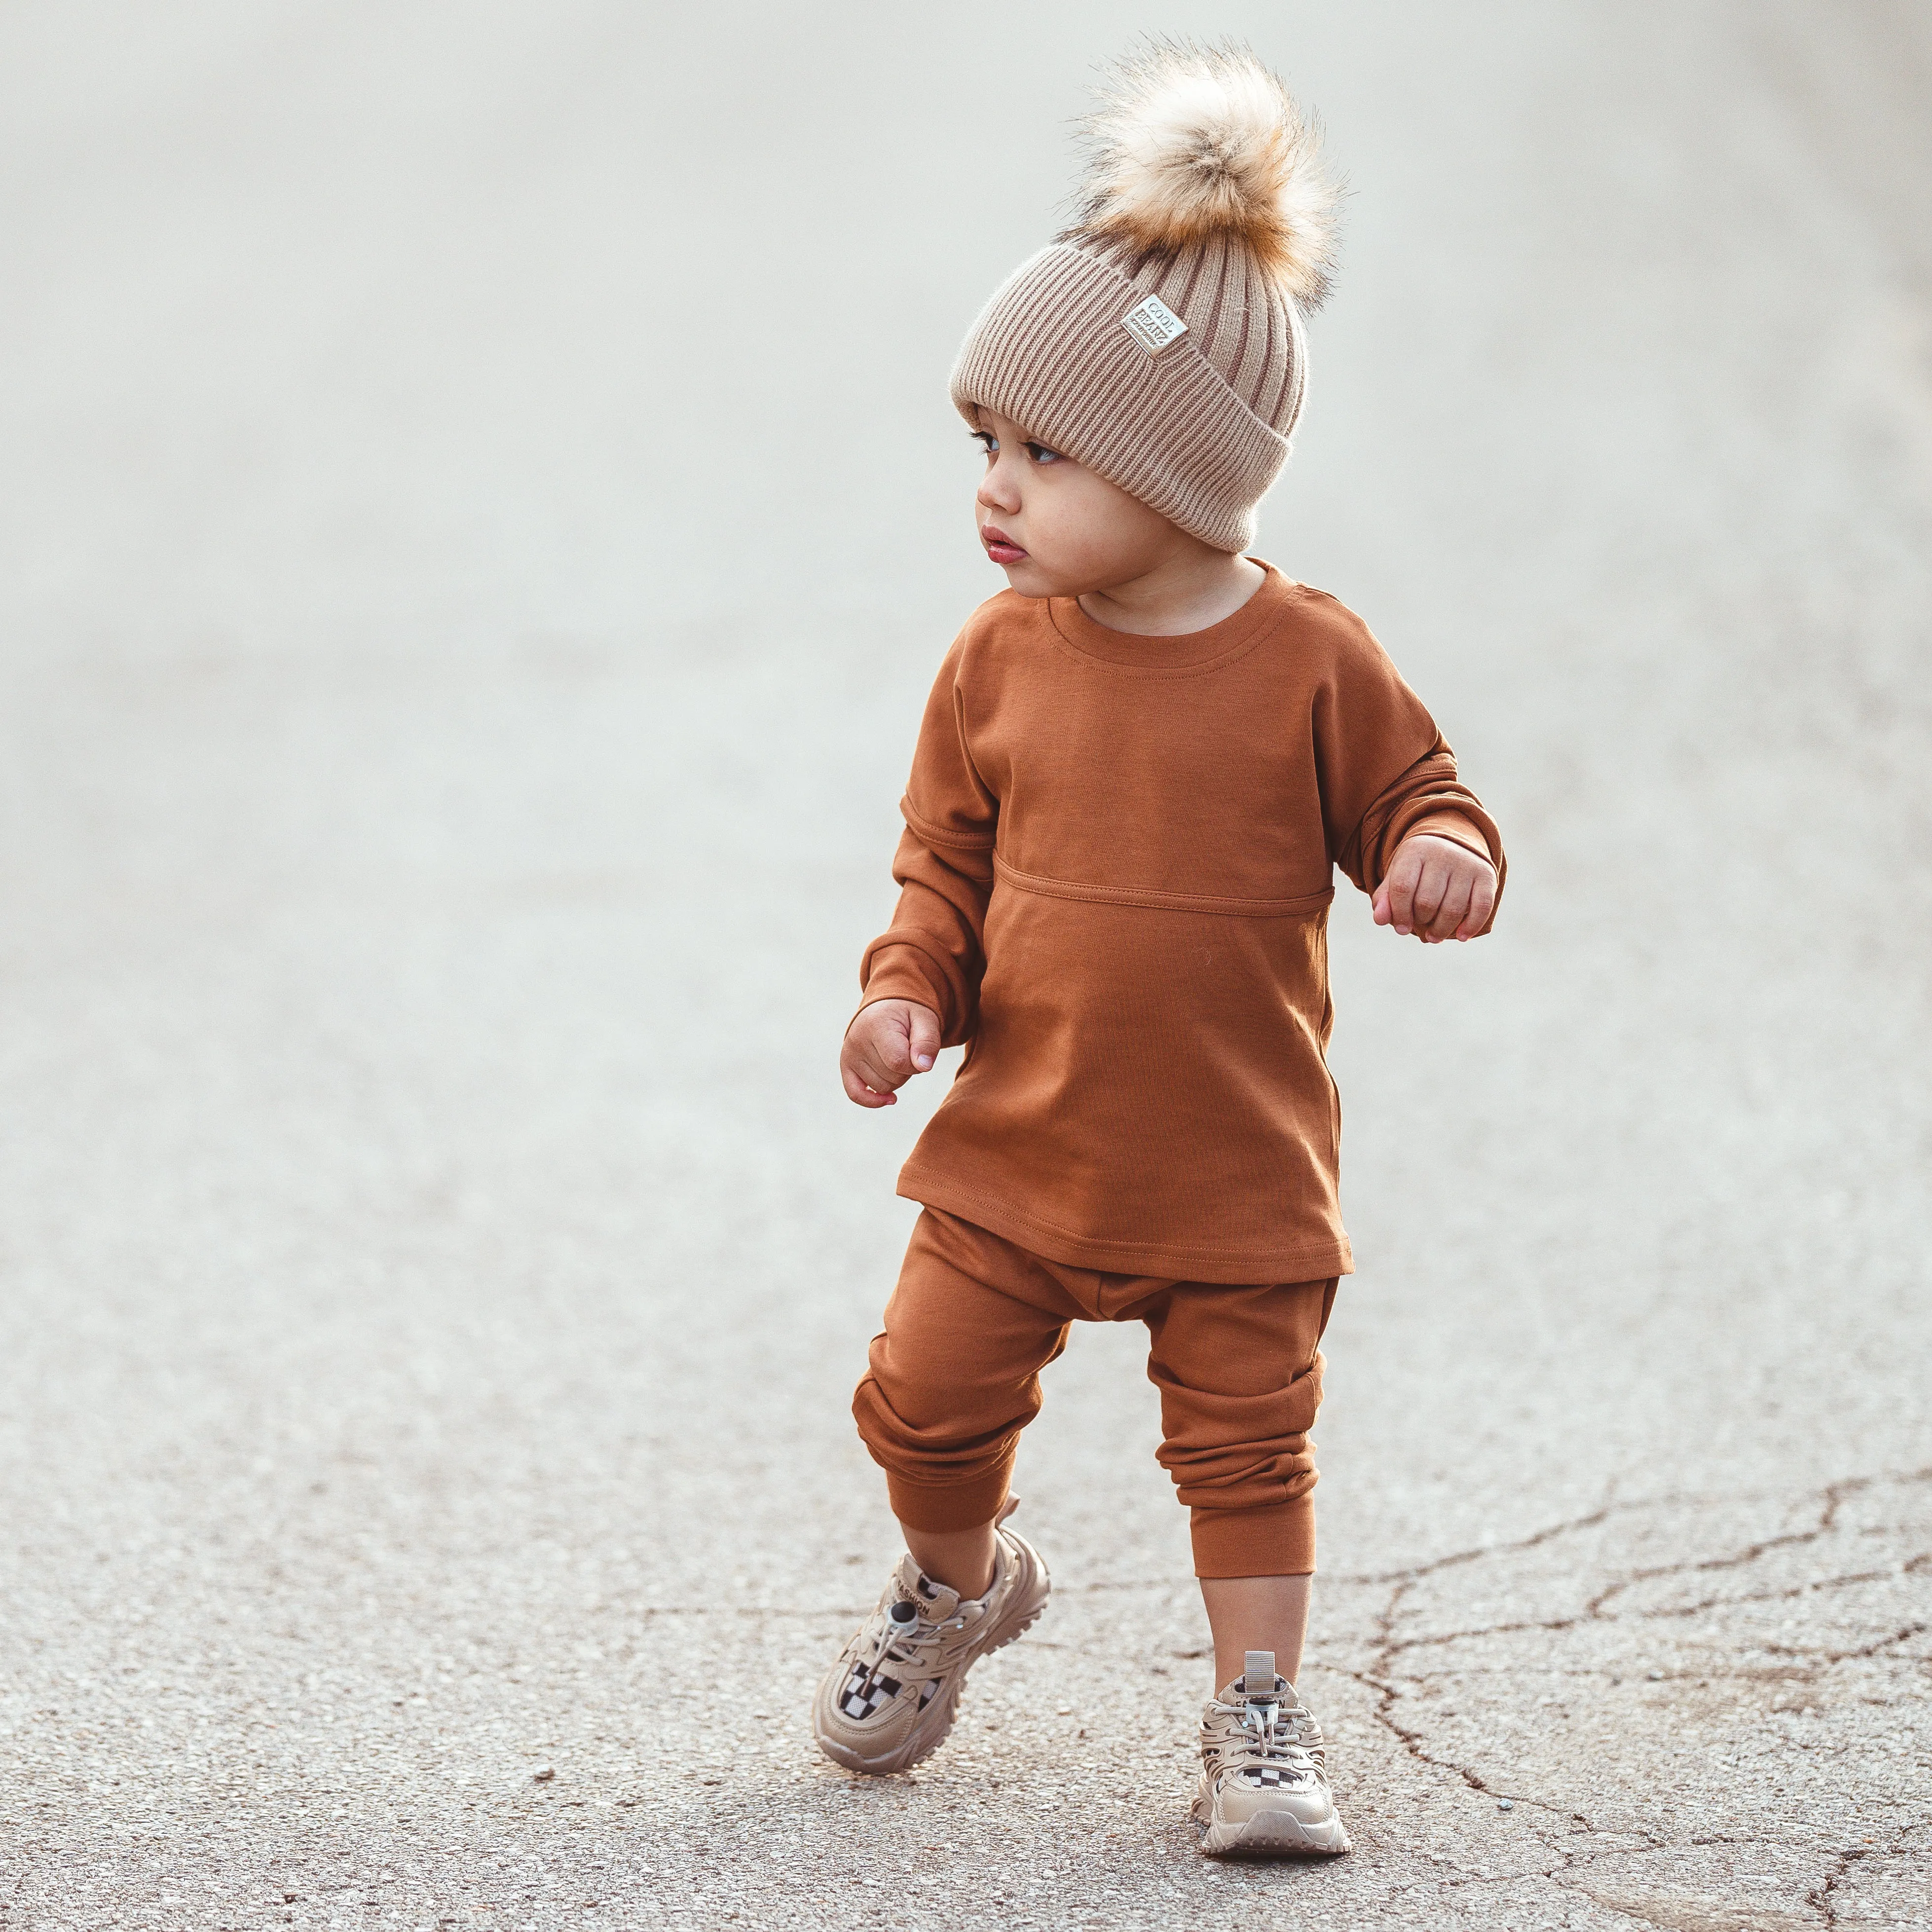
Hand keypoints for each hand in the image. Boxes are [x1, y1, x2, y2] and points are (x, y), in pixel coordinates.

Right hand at [841, 999, 941, 1107]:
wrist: (886, 1006)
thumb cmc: (908, 1014)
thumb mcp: (925, 1019)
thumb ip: (928, 1042)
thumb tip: (923, 1067)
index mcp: (876, 1025)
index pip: (899, 1062)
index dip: (916, 1063)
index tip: (919, 1050)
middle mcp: (857, 1040)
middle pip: (891, 1078)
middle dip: (908, 1069)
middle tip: (908, 1049)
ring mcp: (849, 1054)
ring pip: (881, 1088)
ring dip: (896, 1078)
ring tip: (897, 1055)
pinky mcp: (846, 1065)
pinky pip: (855, 1094)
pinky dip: (873, 1100)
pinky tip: (890, 1099)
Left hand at [1371, 834, 1496, 942]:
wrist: (1452, 844)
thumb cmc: (1419, 868)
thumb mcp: (1398, 875)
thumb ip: (1385, 898)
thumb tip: (1380, 920)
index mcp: (1416, 851)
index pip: (1402, 888)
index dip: (1400, 914)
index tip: (1401, 928)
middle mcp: (1443, 854)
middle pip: (1427, 902)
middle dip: (1420, 921)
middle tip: (1419, 926)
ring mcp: (1466, 864)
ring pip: (1452, 909)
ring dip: (1441, 930)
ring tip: (1434, 937)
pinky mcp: (1486, 875)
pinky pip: (1482, 907)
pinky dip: (1471, 926)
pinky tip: (1461, 936)